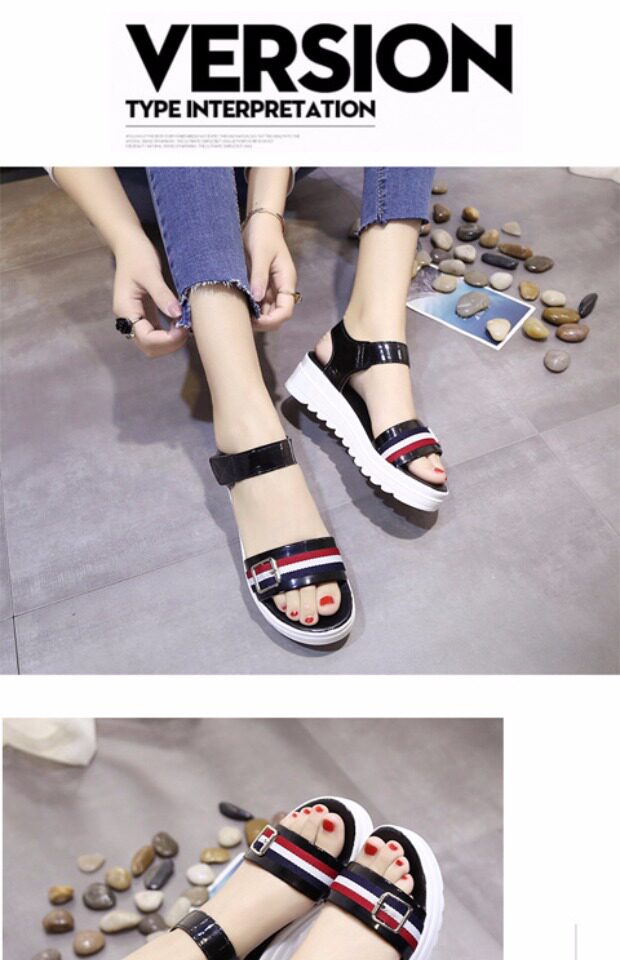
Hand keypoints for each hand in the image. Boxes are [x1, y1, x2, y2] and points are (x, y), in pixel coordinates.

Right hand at [112, 230, 187, 357]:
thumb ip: (162, 295)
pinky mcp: (143, 314)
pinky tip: (179, 322)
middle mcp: (127, 318)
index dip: (166, 339)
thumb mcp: (151, 273)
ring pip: (151, 343)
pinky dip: (167, 333)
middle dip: (168, 344)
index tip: (183, 328)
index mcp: (125, 309)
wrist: (128, 244)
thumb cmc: (137, 255)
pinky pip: (155, 333)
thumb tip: (177, 315)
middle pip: (147, 346)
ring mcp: (134, 317)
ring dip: (169, 341)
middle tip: (186, 329)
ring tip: (184, 326)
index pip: (146, 338)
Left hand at [243, 213, 297, 329]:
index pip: (286, 310)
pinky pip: (259, 303)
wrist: (259, 223)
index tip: (256, 320)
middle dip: (263, 322)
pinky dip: (251, 308)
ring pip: (267, 311)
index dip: (273, 320)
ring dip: (256, 317)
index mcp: (286, 280)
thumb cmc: (262, 235)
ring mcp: (271, 288)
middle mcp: (280, 288)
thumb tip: (257, 298)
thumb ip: (259, 276)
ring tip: (239, 315)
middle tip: (244, 321)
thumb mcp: (261, 254)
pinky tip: (239, 307)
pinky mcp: (261, 285)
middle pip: (277, 315)